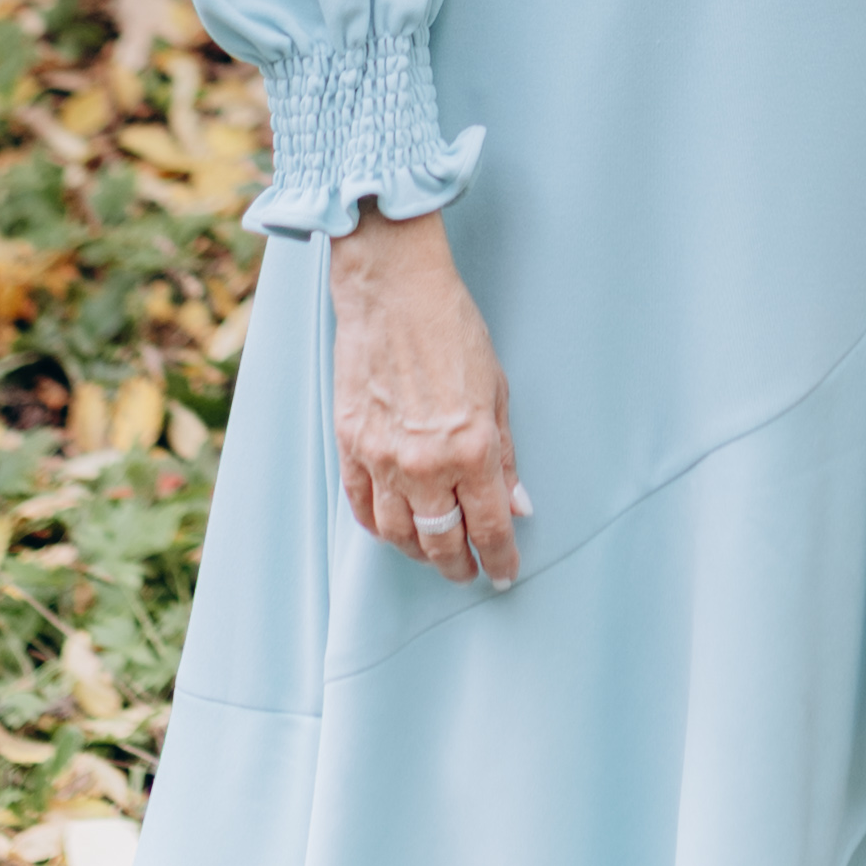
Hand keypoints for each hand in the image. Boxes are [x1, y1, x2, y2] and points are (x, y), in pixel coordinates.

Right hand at [328, 204, 528, 586]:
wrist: (393, 292)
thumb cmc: (452, 329)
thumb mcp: (497, 390)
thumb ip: (504, 454)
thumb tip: (517, 504)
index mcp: (470, 448)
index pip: (488, 526)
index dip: (499, 558)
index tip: (504, 573)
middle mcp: (425, 463)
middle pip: (441, 541)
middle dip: (459, 566)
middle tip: (469, 573)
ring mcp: (381, 458)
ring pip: (398, 535)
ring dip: (419, 552)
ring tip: (434, 554)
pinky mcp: (349, 446)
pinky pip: (361, 506)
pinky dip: (378, 527)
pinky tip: (393, 529)